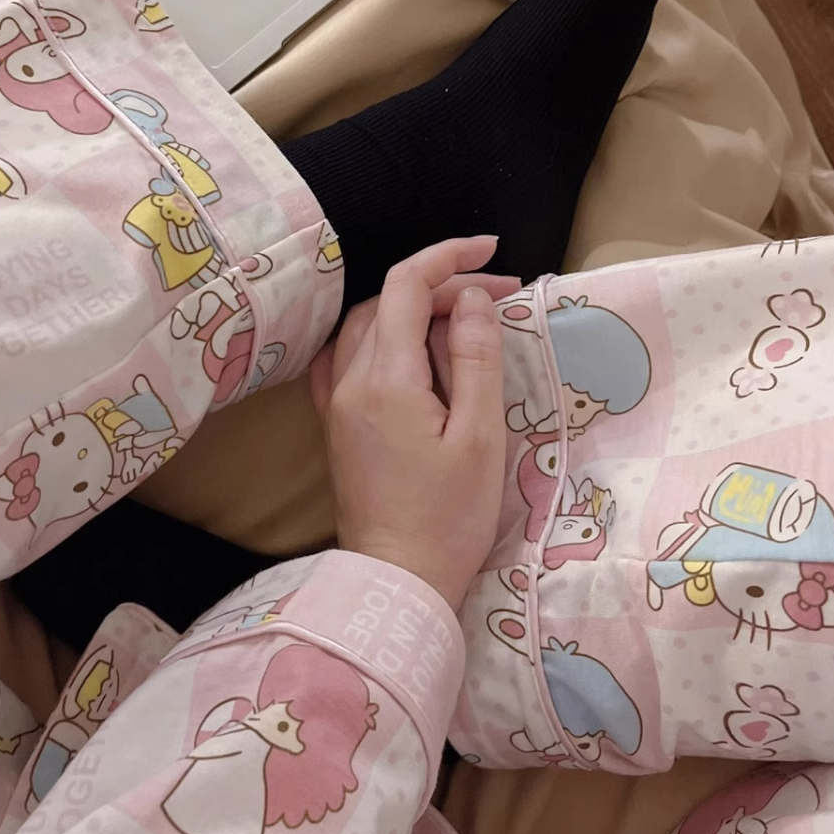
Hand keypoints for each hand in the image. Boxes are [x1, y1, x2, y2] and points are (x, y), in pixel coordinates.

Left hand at [310, 237, 512, 610]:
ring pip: (368, 325)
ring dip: (413, 308)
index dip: (449, 257)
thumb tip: (473, 298)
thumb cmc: (450, 516)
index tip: (493, 253)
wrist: (398, 580)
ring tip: (464, 324)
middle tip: (497, 301)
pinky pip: (348, 356)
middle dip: (442, 286)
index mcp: (388, 379)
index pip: (408, 285)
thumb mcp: (481, 436)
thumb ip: (475, 358)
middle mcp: (351, 381)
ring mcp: (337, 403)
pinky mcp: (336, 425)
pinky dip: (382, 335)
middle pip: (389, 301)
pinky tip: (409, 349)